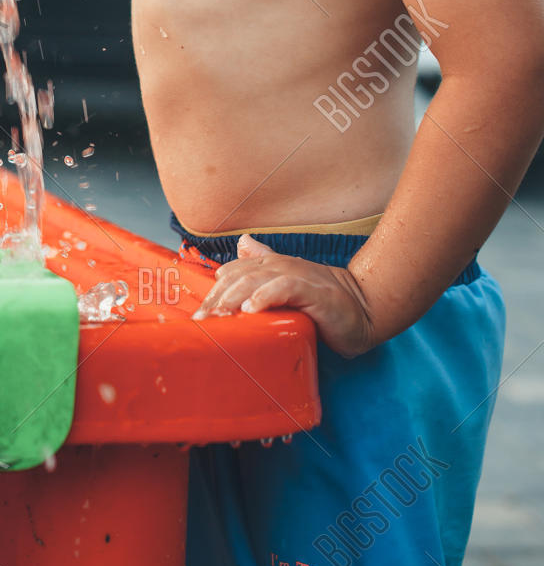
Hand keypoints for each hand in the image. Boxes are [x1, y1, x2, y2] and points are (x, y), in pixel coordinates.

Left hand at [195, 235, 375, 357]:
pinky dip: (265, 297)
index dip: (214, 292)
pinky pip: (284, 288)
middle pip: (239, 277)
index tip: (199, 316)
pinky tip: (250, 309)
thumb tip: (242, 244)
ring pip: (256, 280)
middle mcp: (281, 266)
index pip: (233, 273)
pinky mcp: (314, 291)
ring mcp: (298, 276)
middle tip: (202, 321)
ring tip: (219, 315)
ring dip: (234, 297)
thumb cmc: (324, 303)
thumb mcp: (289, 286)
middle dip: (217, 298)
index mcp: (271, 266)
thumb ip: (265, 267)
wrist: (365, 309)